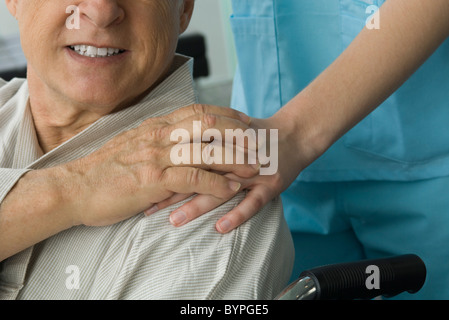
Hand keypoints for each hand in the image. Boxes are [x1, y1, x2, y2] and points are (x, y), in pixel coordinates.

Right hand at [58, 104, 258, 226]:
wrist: (75, 188)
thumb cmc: (104, 170)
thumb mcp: (132, 145)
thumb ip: (156, 139)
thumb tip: (176, 139)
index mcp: (156, 126)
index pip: (198, 111)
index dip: (226, 114)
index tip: (245, 120)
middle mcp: (159, 135)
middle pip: (208, 125)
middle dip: (238, 132)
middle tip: (260, 142)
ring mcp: (157, 156)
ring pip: (206, 150)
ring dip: (235, 159)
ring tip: (255, 168)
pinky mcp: (153, 180)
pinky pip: (193, 178)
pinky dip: (216, 183)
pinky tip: (231, 189)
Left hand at [147, 109, 311, 232]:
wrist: (294, 133)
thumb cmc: (256, 136)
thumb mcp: (228, 130)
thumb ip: (202, 138)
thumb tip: (167, 148)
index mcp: (219, 140)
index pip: (185, 155)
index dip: (162, 170)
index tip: (139, 183)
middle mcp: (233, 155)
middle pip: (197, 172)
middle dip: (170, 191)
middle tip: (146, 208)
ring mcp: (252, 171)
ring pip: (221, 189)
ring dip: (197, 205)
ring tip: (175, 221)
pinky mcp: (271, 184)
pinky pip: (254, 202)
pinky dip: (237, 214)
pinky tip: (221, 227)